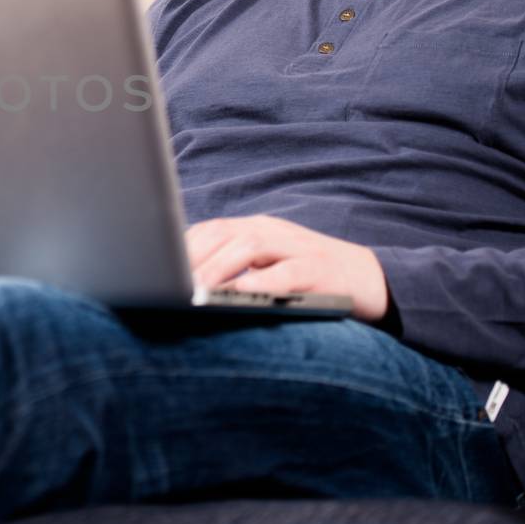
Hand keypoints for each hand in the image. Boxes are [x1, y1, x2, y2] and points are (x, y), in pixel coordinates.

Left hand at [185, 215, 389, 321]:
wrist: (370, 279)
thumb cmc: (309, 277)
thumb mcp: (267, 266)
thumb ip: (233, 269)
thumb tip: (187, 288)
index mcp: (255, 228)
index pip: (209, 229)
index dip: (180, 246)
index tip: (154, 266)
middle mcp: (272, 231)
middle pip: (223, 233)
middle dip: (191, 256)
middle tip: (166, 281)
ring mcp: (296, 246)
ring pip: (249, 246)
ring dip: (218, 268)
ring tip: (195, 289)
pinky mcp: (318, 269)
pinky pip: (285, 272)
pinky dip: (260, 282)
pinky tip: (240, 295)